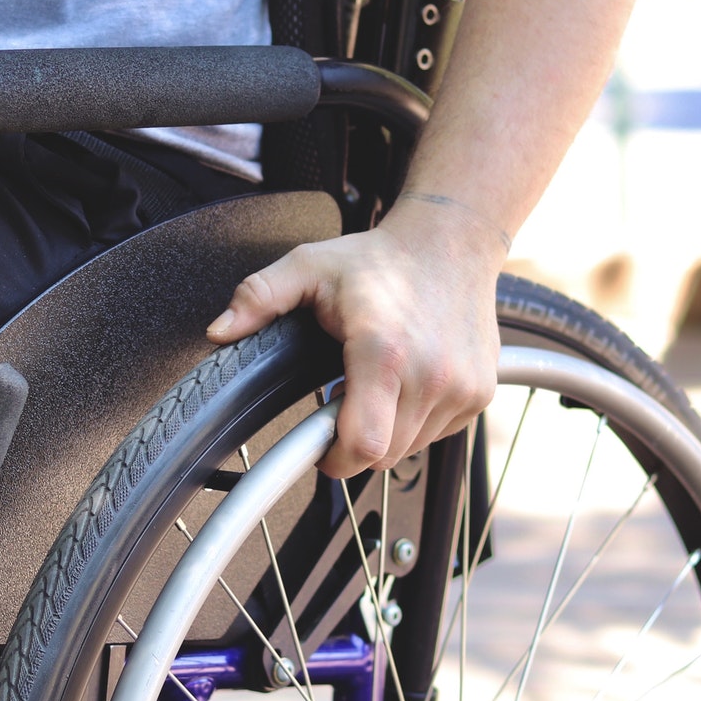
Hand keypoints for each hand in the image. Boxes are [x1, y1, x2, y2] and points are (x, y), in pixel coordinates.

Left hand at [206, 199, 504, 477]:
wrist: (452, 242)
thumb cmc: (380, 259)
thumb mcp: (308, 266)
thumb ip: (259, 297)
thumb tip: (219, 331)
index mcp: (384, 351)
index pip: (364, 445)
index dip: (336, 458)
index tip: (320, 447)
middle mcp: (431, 375)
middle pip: (383, 453)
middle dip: (356, 439)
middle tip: (342, 398)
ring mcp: (463, 388)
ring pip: (411, 448)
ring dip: (388, 430)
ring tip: (376, 384)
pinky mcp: (481, 394)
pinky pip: (439, 433)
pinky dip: (418, 420)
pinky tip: (408, 381)